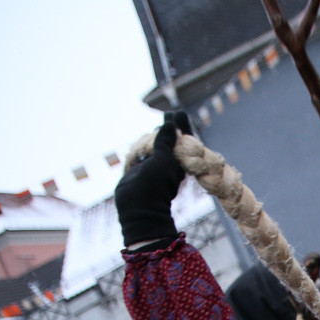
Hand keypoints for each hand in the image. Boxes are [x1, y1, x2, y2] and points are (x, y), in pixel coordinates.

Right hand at [115, 111, 192, 247]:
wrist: (138, 206)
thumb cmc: (156, 185)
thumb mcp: (164, 160)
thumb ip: (165, 142)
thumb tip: (170, 124)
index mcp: (178, 161)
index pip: (181, 139)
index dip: (180, 126)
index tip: (178, 113)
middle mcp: (167, 162)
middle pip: (166, 140)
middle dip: (166, 129)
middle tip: (169, 116)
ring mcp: (152, 165)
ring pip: (151, 144)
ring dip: (149, 140)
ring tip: (152, 136)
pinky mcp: (138, 168)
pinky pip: (139, 153)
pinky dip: (138, 150)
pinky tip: (139, 151)